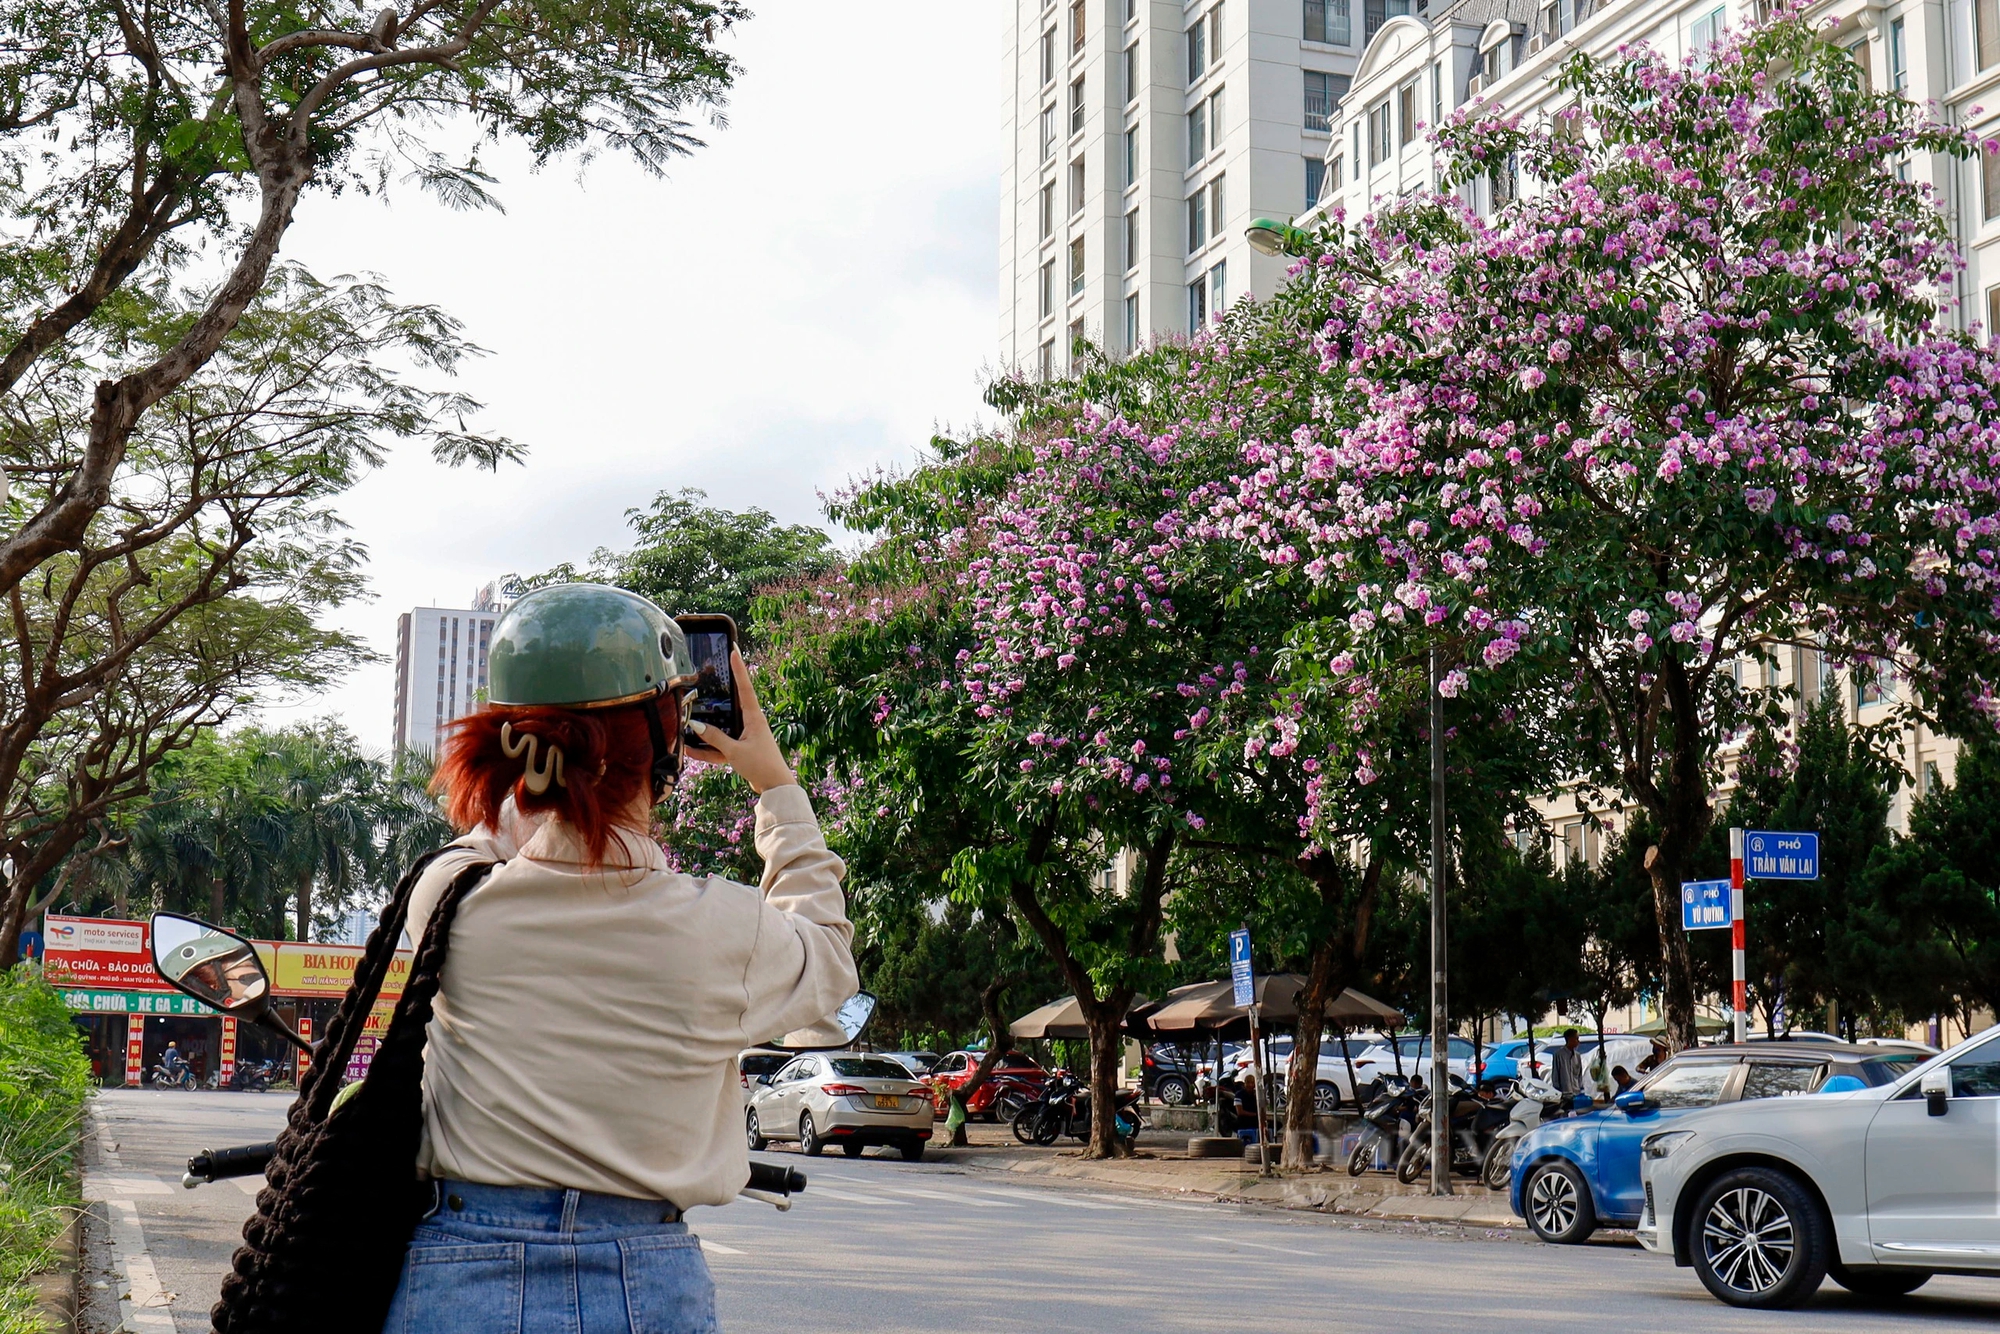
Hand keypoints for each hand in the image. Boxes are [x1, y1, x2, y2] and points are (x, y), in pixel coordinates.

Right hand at [684, 648, 795, 794]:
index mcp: (754, 718)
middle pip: (731, 703)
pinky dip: (708, 749)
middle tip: (710, 671)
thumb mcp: (735, 751)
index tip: (734, 650)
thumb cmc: (761, 765)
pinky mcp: (741, 749)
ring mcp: (746, 736)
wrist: (775, 786)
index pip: (744, 687)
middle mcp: (750, 723)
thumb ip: (715, 738)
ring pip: (722, 727)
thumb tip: (695, 725)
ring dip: (707, 727)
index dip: (738, 668)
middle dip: (720, 690)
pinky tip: (691, 750)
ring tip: (688, 718)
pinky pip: (721, 745)